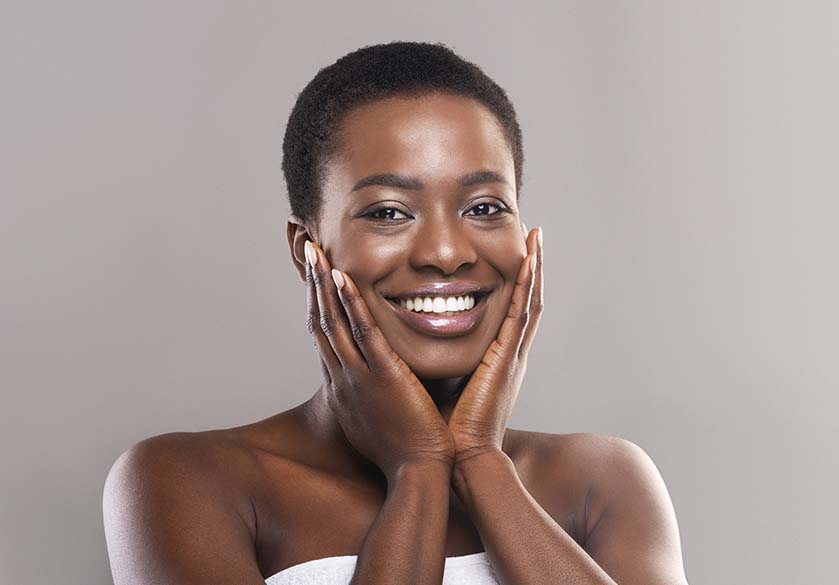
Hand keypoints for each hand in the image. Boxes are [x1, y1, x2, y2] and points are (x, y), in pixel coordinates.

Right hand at [304, 240, 455, 480]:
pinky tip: (343, 278)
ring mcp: (359, 376)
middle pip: (320, 323)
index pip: (324, 337)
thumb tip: (375, 379)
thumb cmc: (404, 449)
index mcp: (344, 386)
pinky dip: (351, 304)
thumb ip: (372, 393)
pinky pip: (363, 333)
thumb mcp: (377, 417)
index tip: (315, 279)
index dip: (317, 305)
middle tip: (307, 252)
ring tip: (316, 253)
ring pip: (334, 323)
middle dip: (313, 286)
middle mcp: (343, 378)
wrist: (418, 472)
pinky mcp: (383, 376)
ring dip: (323, 285)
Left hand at [447, 226, 542, 463]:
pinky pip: (520, 312)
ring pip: (528, 299)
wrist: (461, 458)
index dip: (514, 281)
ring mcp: (512, 354)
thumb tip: (412, 344)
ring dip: (534, 266)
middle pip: (526, 298)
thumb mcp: (445, 386)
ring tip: (536, 234)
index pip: (509, 310)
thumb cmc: (448, 429)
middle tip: (533, 233)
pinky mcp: (507, 358)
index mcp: (497, 359)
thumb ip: (440, 362)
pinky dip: (526, 284)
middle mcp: (510, 352)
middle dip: (531, 266)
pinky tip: (527, 259)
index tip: (515, 253)